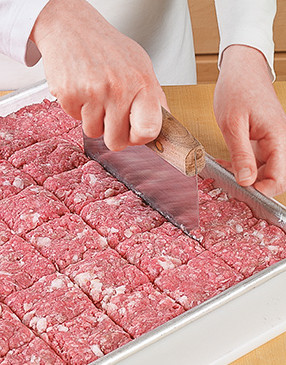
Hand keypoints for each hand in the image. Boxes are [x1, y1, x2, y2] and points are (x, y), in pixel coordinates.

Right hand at [30, 0, 167, 150]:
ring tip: (95, 95)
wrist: (72, 28)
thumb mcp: (141, 67)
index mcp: (142, 83)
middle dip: (112, 132)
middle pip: (117, 142)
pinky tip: (81, 89)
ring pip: (94, 133)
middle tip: (110, 111)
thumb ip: (152, 99)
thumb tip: (161, 129)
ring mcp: (93, 92)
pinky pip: (76, 120)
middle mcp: (119, 89)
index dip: (140, 138)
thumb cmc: (108, 48)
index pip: (149, 131)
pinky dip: (77, 109)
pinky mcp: (69, 95)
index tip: (135, 132)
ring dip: (94, 119)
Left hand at [214, 45, 285, 196]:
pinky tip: (228, 163)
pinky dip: (243, 164)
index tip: (243, 191)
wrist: (241, 69)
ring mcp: (270, 141)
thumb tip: (247, 181)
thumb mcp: (233, 125)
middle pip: (273, 176)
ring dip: (247, 175)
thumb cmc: (237, 89)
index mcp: (277, 138)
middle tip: (231, 184)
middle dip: (254, 185)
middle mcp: (278, 141)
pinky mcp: (261, 139)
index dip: (263, 190)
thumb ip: (241, 154)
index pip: (279, 177)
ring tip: (227, 171)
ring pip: (264, 169)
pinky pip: (256, 159)